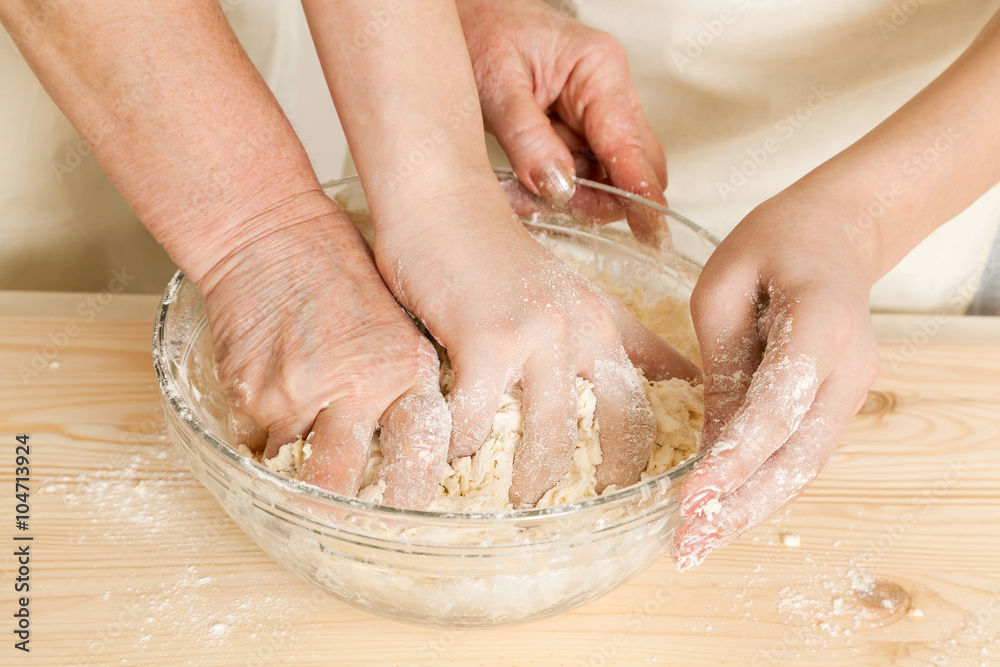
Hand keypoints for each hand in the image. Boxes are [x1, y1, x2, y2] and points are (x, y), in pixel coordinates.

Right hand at [197, 194, 449, 509]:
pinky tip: (278, 416)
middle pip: (349, 485)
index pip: (420, 455)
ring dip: (302, 474)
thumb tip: (424, 448)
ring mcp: (296, 395)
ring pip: (297, 472)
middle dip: (348, 513)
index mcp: (403, 370)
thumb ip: (408, 385)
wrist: (271, 237)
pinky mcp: (249, 394)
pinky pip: (257, 447)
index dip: (414, 495)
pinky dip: (267, 444)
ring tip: (310, 461)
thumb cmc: (341, 274)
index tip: (411, 513)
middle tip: (352, 522)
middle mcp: (353, 388)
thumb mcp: (399, 325)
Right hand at [374, 173, 699, 507]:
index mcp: (605, 324)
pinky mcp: (485, 342)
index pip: (653, 399)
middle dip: (602, 483)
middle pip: (617, 432)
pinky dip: (464, 452)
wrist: (440, 205)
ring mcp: (538, 337)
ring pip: (547, 442)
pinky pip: (478, 425)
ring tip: (512, 507)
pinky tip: (450, 460)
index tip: (650, 491)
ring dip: (528, 484)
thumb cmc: (493, 257)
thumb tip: (668, 379)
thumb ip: (611, 338)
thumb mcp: (567, 296)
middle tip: (577, 515)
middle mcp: (583, 332)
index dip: (657, 452)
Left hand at [457, 0, 668, 245]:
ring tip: (519, 191)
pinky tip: (521, 184)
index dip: (641, 192)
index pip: (629, 145)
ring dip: (570, 197)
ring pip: (606, 177)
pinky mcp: (579, 131)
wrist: (465, 18)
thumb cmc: (482, 32)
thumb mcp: (495, 84)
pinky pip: (580, 175)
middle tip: (555, 209)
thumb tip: (558, 186)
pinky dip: (553, 189)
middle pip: (634, 166)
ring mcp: (597, 114)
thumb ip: (526, 138)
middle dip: (599, 199)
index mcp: (599, 70)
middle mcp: (609, 92)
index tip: (652, 231)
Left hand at [671, 186, 880, 569]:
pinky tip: (727, 512)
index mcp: (821, 325)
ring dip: (753, 509)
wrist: (839, 231)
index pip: (777, 408)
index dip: (734, 459)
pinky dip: (767, 486)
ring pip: (807, 465)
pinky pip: (804, 452)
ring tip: (700, 544)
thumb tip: (709, 444)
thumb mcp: (723, 285)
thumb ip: (719, 362)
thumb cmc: (773, 243)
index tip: (692, 499)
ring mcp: (854, 388)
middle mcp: (852, 367)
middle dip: (742, 506)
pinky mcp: (841, 400)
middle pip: (799, 455)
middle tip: (689, 546)